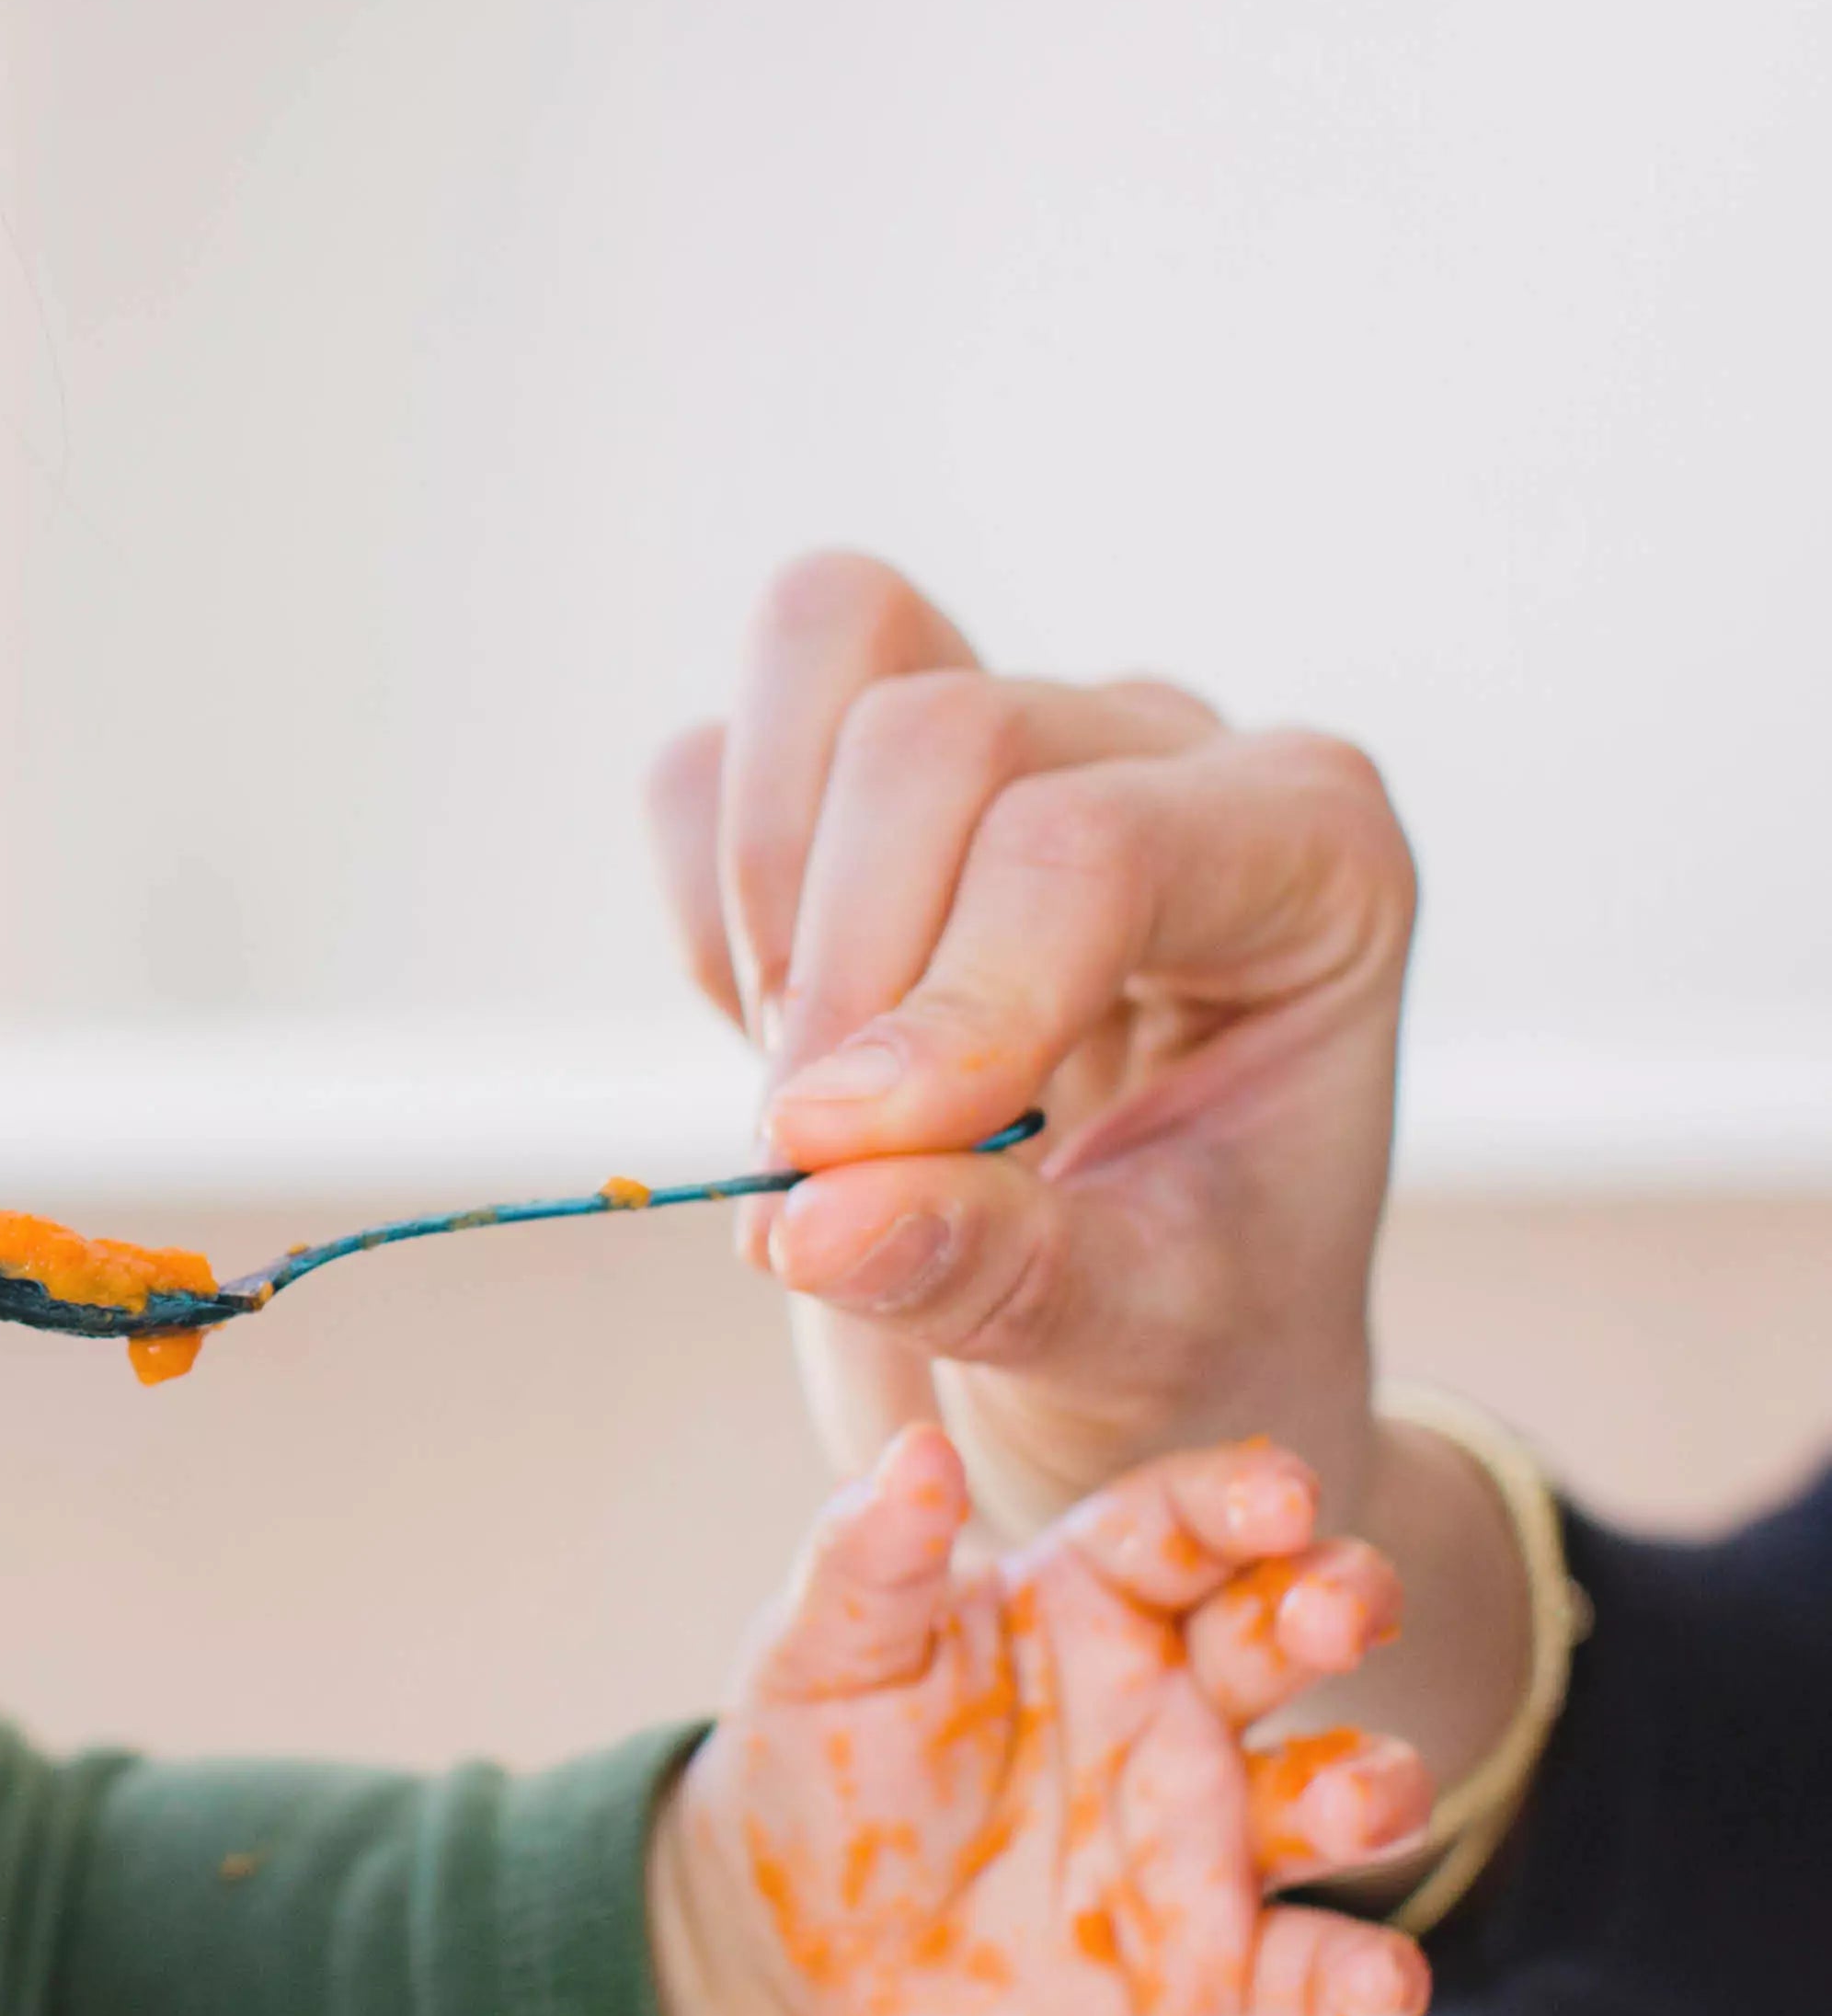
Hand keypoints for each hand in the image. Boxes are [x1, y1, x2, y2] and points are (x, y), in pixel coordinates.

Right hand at [646, 551, 1414, 1542]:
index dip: (942, 1004)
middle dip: (838, 960)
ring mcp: (1018, 734)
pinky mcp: (867, 782)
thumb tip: (813, 1212)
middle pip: (941, 731)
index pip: (1089, 848)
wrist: (1136, 1374)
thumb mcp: (1133, 1347)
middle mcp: (1173, 752)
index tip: (833, 1168)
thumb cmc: (1189, 1346)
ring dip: (760, 887)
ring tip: (803, 1087)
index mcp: (1314, 858)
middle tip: (808, 1170)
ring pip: (830, 642)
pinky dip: (700, 906)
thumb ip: (999, 1273)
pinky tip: (780, 1048)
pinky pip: (713, 763)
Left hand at [648, 1427, 1432, 2015]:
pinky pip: (1307, 1967)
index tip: (1287, 1495)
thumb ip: (872, 1558)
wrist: (795, 1952)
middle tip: (1340, 1612)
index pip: (1182, 1522)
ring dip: (1370, 1786)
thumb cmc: (818, 1768)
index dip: (1241, 1499)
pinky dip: (1362, 1976)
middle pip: (1284, 1629)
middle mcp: (1166, 1698)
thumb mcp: (822, 1655)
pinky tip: (1381, 1980)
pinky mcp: (1204, 1962)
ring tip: (1358, 1798)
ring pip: (1327, 1789)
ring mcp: (1197, 1829)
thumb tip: (915, 1447)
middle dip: (1337, 1605)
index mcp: (1080, 1599)